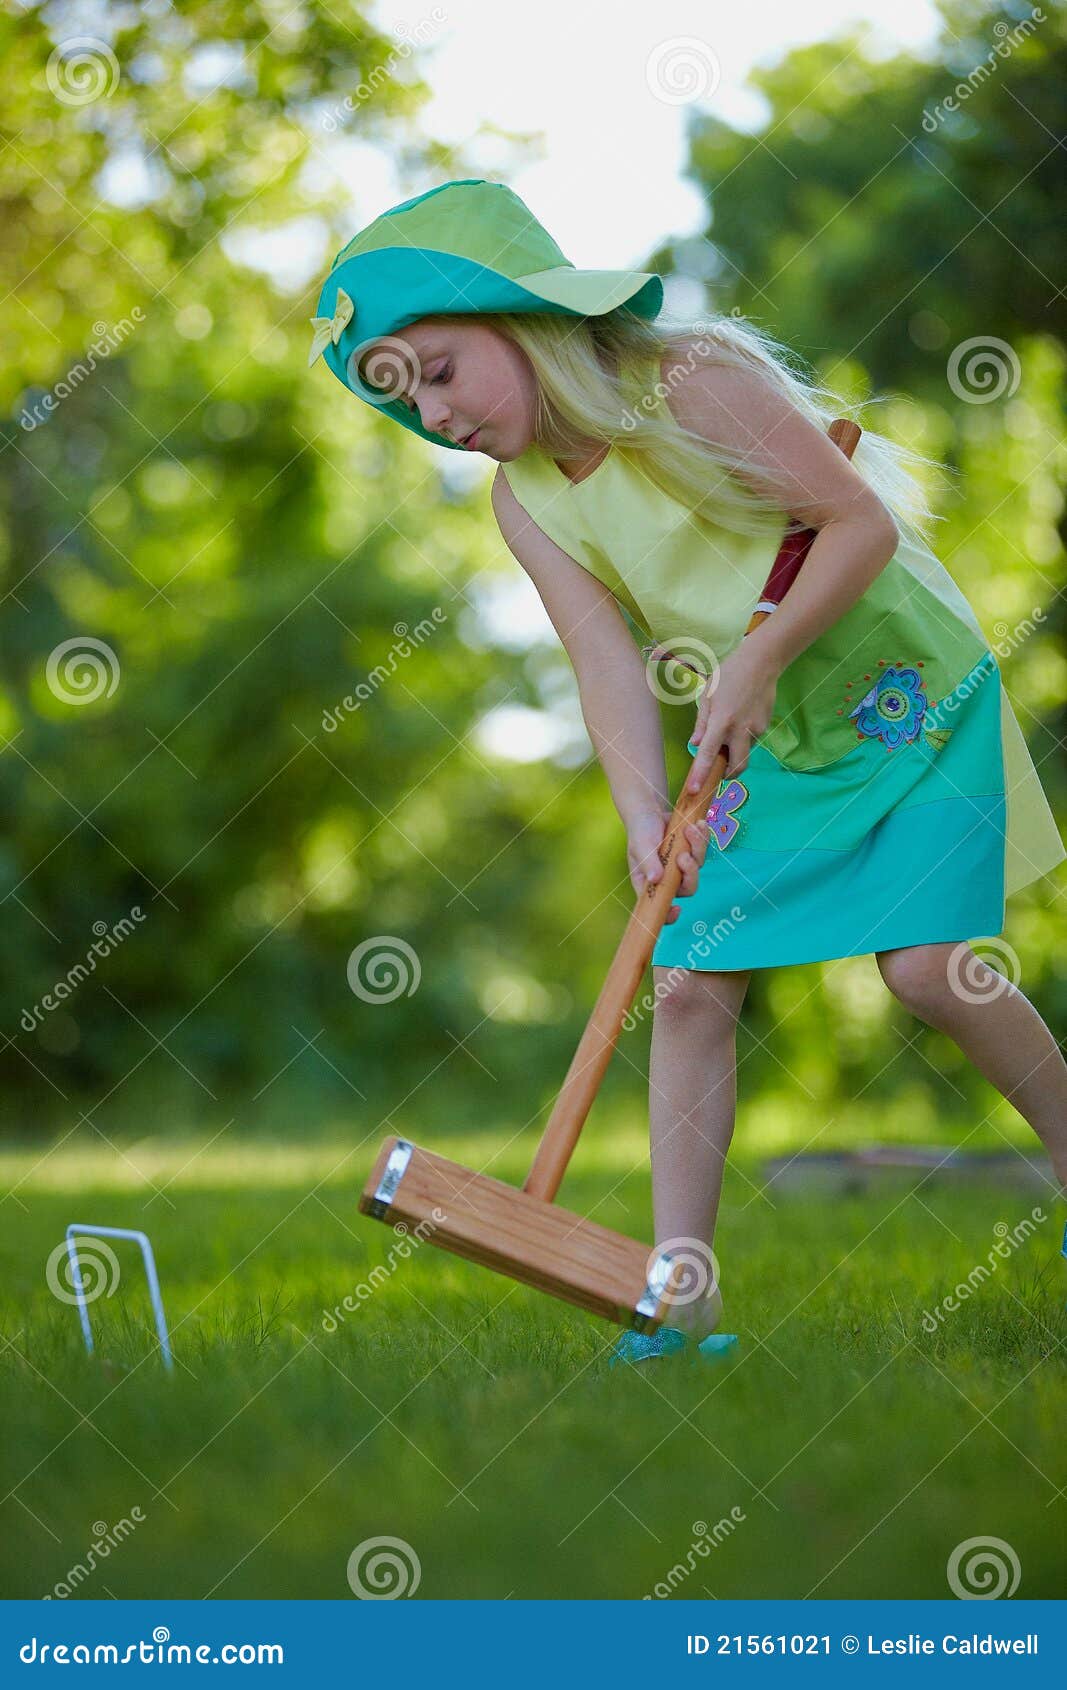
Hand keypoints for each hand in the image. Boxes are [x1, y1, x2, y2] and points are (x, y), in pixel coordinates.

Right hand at [627, 809, 710, 923]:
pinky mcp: (692, 851)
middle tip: (683, 855)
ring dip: (697, 847)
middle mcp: (668, 877)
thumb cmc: (640, 831)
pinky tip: (699, 824)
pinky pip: (703, 849)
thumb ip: (648, 862)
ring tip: (689, 829)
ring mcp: (681, 865)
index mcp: (650, 882)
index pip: (660, 906)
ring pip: (698, 865)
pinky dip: (703, 837)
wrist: (650, 811)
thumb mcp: (641, 846)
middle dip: (690, 873)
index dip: (668, 914)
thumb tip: (656, 879)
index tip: (676, 909)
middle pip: (688, 888)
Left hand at [686, 639, 778, 794]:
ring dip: (735, 752)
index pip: (708, 754)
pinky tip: (741, 718)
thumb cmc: (728, 675)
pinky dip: (743, 738)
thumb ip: (701, 723)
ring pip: (745, 753)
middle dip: (729, 775)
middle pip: (737, 767)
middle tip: (720, 772)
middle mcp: (740, 729)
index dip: (700, 774)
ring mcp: (756, 729)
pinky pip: (751, 740)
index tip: (694, 791)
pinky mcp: (765, 726)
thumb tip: (696, 744)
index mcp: (721, 721)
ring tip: (729, 728)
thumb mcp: (707, 695)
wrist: (761, 662)